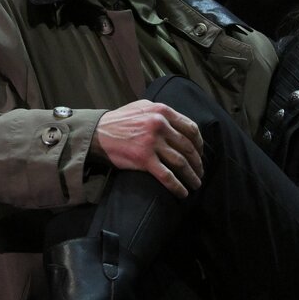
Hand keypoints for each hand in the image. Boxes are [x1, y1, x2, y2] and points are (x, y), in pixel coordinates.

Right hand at [90, 100, 204, 197]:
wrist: (98, 133)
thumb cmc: (120, 120)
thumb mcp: (143, 107)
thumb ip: (161, 112)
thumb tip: (180, 123)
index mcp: (162, 111)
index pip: (191, 128)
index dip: (199, 143)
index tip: (200, 152)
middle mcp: (160, 125)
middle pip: (188, 147)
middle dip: (197, 162)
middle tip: (200, 171)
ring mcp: (152, 143)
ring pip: (181, 162)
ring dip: (192, 175)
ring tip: (196, 184)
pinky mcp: (144, 159)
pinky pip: (167, 176)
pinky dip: (177, 186)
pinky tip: (183, 193)